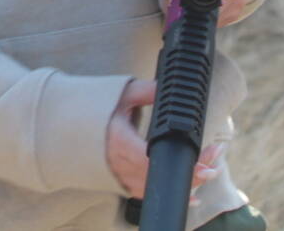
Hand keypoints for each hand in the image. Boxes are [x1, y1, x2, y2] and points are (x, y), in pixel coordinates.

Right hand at [105, 78, 226, 199]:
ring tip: (209, 170)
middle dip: (193, 172)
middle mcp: (118, 163)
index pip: (153, 160)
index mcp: (118, 141)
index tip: (205, 162)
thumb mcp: (119, 93)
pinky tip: (192, 194)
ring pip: (157, 187)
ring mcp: (119, 175)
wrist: (68, 124)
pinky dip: (169, 193)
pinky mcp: (120, 181)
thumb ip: (145, 91)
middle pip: (161, 176)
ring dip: (186, 182)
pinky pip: (147, 194)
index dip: (180, 165)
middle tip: (214, 160)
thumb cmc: (95, 109)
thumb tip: (166, 88)